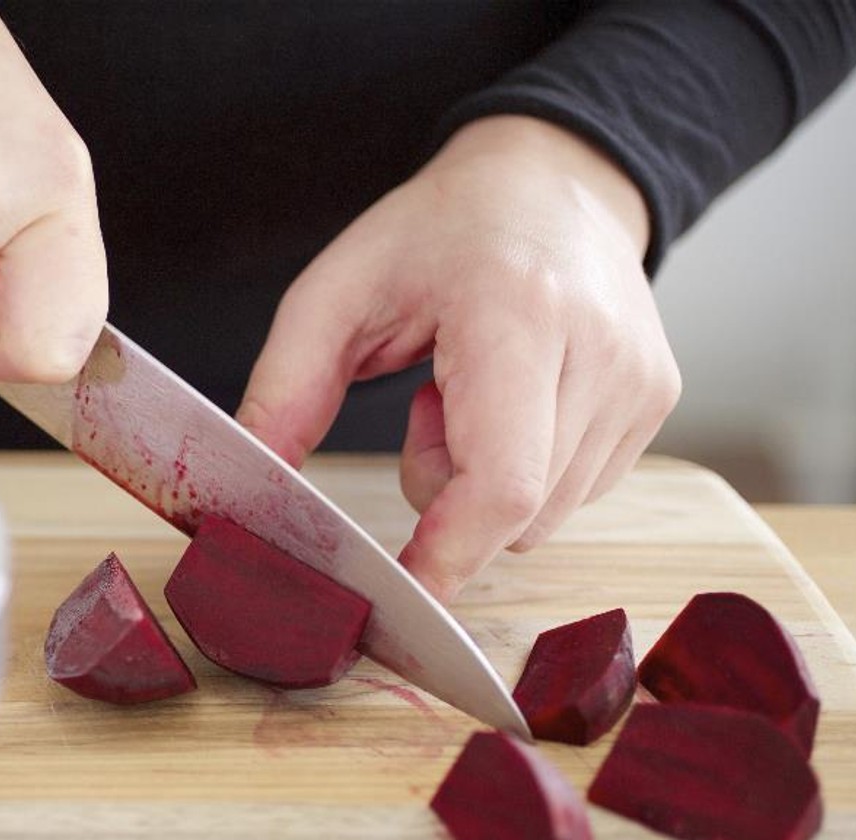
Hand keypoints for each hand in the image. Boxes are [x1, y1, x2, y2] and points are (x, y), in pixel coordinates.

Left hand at [236, 115, 680, 602]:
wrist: (551, 178)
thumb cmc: (437, 231)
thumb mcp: (336, 291)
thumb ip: (285, 390)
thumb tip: (250, 486)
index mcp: (518, 314)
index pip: (501, 485)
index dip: (448, 557)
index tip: (399, 594)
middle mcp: (600, 353)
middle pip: (516, 517)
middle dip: (447, 500)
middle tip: (427, 408)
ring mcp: (641, 382)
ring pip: (546, 519)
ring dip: (485, 486)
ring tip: (471, 394)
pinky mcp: (656, 401)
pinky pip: (575, 495)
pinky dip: (526, 473)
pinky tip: (511, 401)